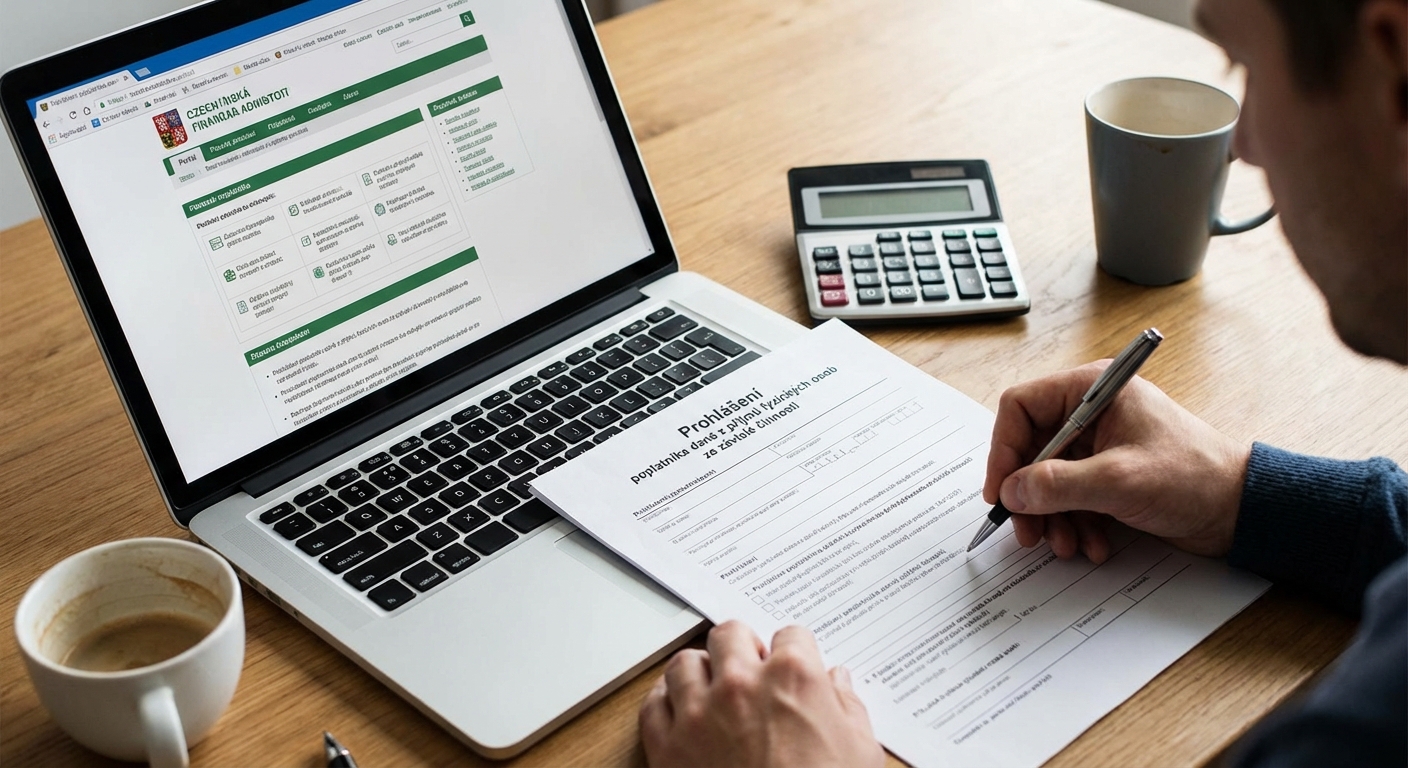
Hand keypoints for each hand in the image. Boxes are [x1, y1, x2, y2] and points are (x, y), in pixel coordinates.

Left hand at [638, 621, 883, 767]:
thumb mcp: (860, 751)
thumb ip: (847, 706)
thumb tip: (838, 681)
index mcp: (793, 678)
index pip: (791, 635)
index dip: (795, 651)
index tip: (793, 664)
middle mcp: (741, 685)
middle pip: (729, 634)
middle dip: (741, 647)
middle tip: (750, 668)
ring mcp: (698, 714)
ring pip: (685, 663)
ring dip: (700, 672)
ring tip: (712, 690)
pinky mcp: (668, 748)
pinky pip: (653, 706)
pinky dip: (665, 704)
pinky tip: (679, 712)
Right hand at [983, 363, 1250, 561]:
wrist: (1241, 509)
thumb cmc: (1194, 477)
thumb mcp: (1118, 480)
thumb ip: (1058, 485)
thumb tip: (1011, 491)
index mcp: (1092, 390)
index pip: (1021, 408)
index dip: (1004, 450)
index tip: (1001, 491)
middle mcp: (1091, 412)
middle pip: (1031, 449)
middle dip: (1030, 496)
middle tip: (1028, 531)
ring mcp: (1099, 444)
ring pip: (1048, 479)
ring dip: (1052, 517)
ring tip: (1066, 545)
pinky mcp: (1108, 474)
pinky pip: (1071, 497)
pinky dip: (1075, 523)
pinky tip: (1093, 544)